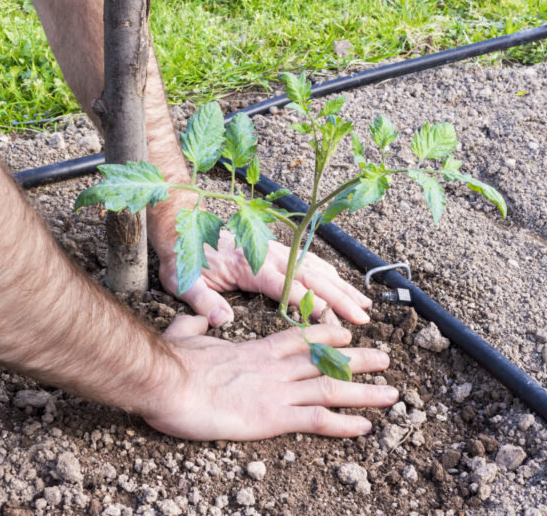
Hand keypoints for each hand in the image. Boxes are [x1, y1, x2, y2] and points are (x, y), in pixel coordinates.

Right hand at [143, 317, 397, 440]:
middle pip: (326, 360)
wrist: (169, 382)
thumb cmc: (174, 361)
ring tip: (392, 394)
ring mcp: (278, 391)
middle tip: (385, 359)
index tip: (348, 336)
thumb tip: (199, 318)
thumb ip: (197, 324)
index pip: (300, 338)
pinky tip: (365, 428)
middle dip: (359, 360)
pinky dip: (343, 424)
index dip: (327, 336)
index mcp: (257, 349)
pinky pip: (317, 419)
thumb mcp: (186, 333)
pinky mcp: (274, 416)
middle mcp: (276, 367)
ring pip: (331, 388)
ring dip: (365, 392)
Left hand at [159, 230, 371, 327]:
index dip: (311, 304)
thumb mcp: (185, 282)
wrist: (182, 224)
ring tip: (364, 303)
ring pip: (316, 269)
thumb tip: (223, 321)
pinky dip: (330, 274)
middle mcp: (270, 255)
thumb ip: (204, 302)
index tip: (333, 320)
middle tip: (364, 316)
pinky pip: (309, 262)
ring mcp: (276, 251)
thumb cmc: (184, 256)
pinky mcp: (276, 250)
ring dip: (341, 286)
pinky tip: (342, 285)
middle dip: (340, 297)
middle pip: (312, 278)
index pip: (288, 287)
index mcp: (251, 266)